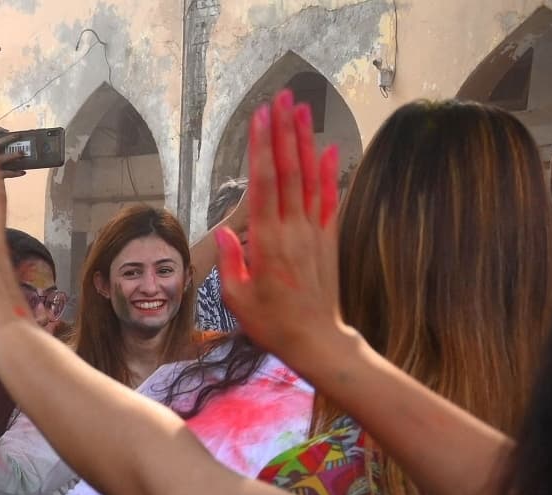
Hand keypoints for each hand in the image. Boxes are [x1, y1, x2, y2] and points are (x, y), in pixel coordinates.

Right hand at [215, 87, 344, 367]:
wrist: (315, 340)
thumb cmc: (271, 324)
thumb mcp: (236, 298)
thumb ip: (231, 261)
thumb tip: (222, 230)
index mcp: (267, 242)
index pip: (264, 184)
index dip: (262, 147)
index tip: (260, 117)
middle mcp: (293, 230)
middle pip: (288, 170)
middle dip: (283, 131)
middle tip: (281, 97)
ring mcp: (314, 232)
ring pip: (309, 178)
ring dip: (305, 141)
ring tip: (302, 109)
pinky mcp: (328, 239)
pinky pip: (329, 199)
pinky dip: (329, 172)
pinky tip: (328, 148)